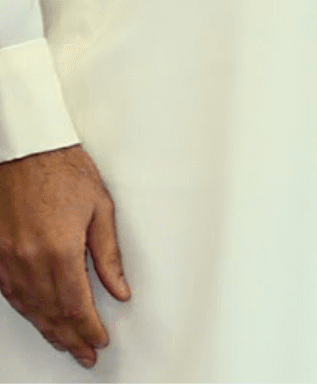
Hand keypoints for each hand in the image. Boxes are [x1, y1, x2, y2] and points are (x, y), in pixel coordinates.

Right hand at [0, 145, 128, 368]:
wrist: (28, 150)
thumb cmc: (64, 169)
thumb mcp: (100, 208)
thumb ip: (108, 254)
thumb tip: (118, 289)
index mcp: (60, 250)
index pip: (76, 306)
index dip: (89, 329)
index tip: (100, 341)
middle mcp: (30, 261)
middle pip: (52, 313)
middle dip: (71, 338)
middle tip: (85, 353)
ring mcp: (8, 260)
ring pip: (30, 309)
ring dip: (49, 330)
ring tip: (66, 344)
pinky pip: (11, 295)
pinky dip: (27, 311)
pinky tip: (38, 319)